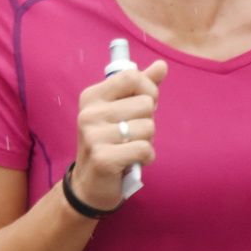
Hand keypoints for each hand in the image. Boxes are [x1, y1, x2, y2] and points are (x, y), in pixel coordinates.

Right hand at [68, 60, 167, 212]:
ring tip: (129, 149)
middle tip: (131, 135)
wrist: (89, 185)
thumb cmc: (111, 142)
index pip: (132, 77)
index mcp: (92, 96)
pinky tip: (131, 162)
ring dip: (147, 142)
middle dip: (148, 121)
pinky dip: (145, 158)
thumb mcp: (122, 111)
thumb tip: (162, 65)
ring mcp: (93, 136)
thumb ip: (141, 87)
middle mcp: (89, 113)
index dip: (148, 90)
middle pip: (145, 104)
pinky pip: (144, 149)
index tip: (144, 105)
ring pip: (148, 128)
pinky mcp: (103, 159)